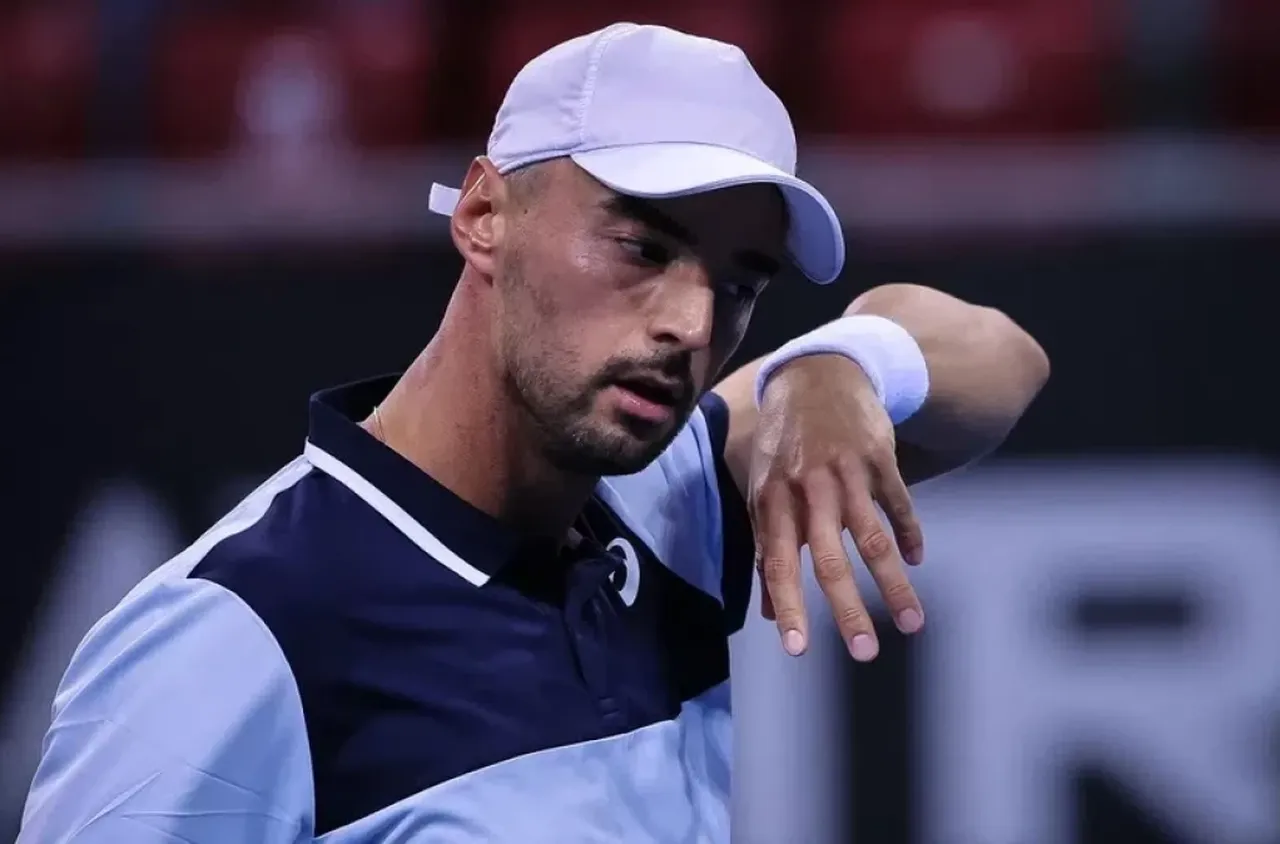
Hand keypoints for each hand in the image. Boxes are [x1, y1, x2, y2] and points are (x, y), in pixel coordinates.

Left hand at [749, 354, 924, 661]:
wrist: (817, 374)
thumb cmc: (785, 446)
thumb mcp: (765, 491)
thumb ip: (767, 551)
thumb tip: (769, 613)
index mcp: (774, 502)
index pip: (778, 564)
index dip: (788, 606)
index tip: (797, 650)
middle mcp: (808, 489)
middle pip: (830, 559)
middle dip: (848, 610)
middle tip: (865, 653)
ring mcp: (846, 473)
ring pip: (873, 539)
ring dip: (895, 585)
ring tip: (913, 623)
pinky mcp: (880, 458)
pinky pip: (899, 504)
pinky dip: (910, 534)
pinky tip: (916, 560)